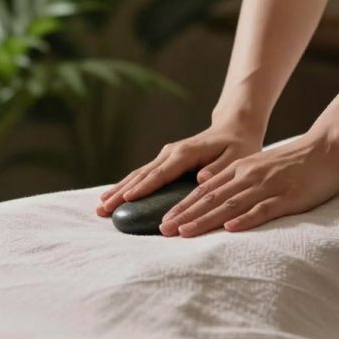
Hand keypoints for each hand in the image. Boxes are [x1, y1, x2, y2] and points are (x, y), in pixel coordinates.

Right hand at [96, 121, 263, 215]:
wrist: (233, 129)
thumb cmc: (237, 147)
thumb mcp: (236, 157)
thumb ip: (219, 169)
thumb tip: (200, 179)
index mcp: (185, 153)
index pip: (161, 173)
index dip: (145, 186)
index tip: (128, 198)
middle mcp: (170, 153)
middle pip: (141, 175)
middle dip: (121, 192)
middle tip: (103, 209)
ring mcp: (165, 157)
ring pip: (137, 175)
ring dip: (118, 191)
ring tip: (100, 207)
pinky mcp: (163, 162)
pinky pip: (142, 176)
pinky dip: (126, 187)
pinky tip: (113, 198)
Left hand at [158, 130, 338, 236]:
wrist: (327, 147)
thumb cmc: (292, 162)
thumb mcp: (257, 168)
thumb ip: (236, 181)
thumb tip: (211, 198)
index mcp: (239, 170)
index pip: (203, 191)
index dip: (182, 207)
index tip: (163, 221)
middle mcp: (247, 176)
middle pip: (210, 199)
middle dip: (185, 216)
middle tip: (163, 230)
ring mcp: (267, 186)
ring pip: (230, 205)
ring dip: (205, 219)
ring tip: (184, 232)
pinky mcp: (287, 197)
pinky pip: (263, 209)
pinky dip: (245, 219)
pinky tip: (229, 229)